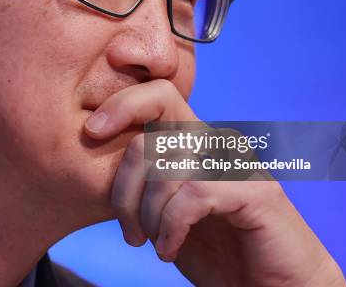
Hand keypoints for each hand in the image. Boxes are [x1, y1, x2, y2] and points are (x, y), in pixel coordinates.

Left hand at [85, 79, 345, 286]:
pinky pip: (192, 195)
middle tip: (131, 231)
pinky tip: (169, 251)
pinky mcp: (255, 191)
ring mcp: (237, 163)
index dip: (120, 105)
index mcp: (195, 140)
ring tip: (154, 244)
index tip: (90, 133)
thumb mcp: (165, 210)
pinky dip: (171, 228)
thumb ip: (143, 180)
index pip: (156, 95)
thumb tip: (95, 151)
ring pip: (166, 169)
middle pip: (149, 137)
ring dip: (149, 217)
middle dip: (124, 189)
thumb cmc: (215, 248)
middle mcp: (216, 142)